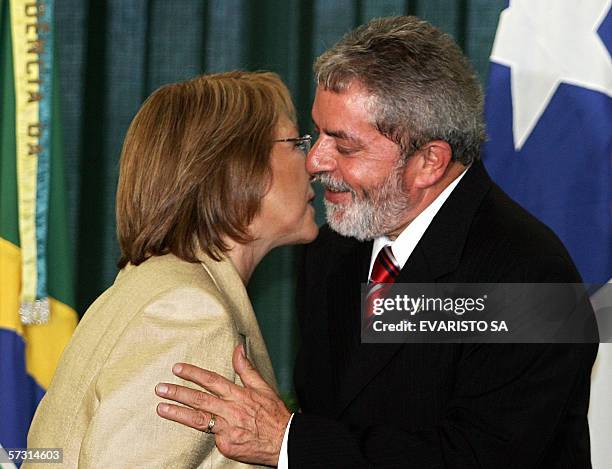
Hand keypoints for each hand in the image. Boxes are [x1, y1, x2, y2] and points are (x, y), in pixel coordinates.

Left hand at [156, 344, 289, 465]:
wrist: (284, 441)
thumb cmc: (273, 414)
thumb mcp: (263, 387)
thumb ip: (246, 368)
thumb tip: (238, 348)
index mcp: (239, 395)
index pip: (212, 381)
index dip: (194, 374)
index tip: (178, 369)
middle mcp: (231, 411)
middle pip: (200, 400)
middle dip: (178, 392)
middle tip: (160, 388)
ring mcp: (227, 429)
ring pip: (198, 419)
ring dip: (177, 413)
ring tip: (161, 408)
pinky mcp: (226, 445)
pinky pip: (211, 437)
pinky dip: (204, 431)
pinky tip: (189, 429)